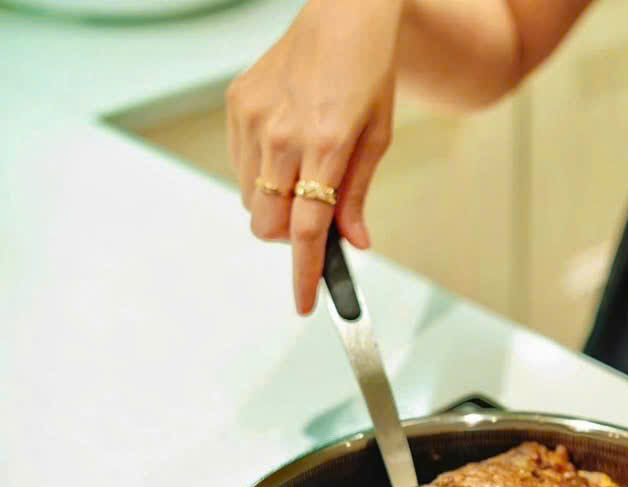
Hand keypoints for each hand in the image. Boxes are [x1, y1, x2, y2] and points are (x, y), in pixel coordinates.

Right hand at [227, 0, 401, 313]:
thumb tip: (354, 242)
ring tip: (305, 169)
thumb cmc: (368, 74)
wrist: (343, 17)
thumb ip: (358, 195)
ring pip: (250, 199)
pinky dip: (261, 173)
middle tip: (313, 220)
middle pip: (267, 223)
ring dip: (275, 203)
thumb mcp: (377, 137)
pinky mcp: (236, 104)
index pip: (306, 229)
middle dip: (287, 237)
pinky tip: (287, 147)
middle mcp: (281, 133)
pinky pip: (240, 165)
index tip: (305, 304)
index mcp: (325, 144)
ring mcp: (253, 118)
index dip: (306, 273)